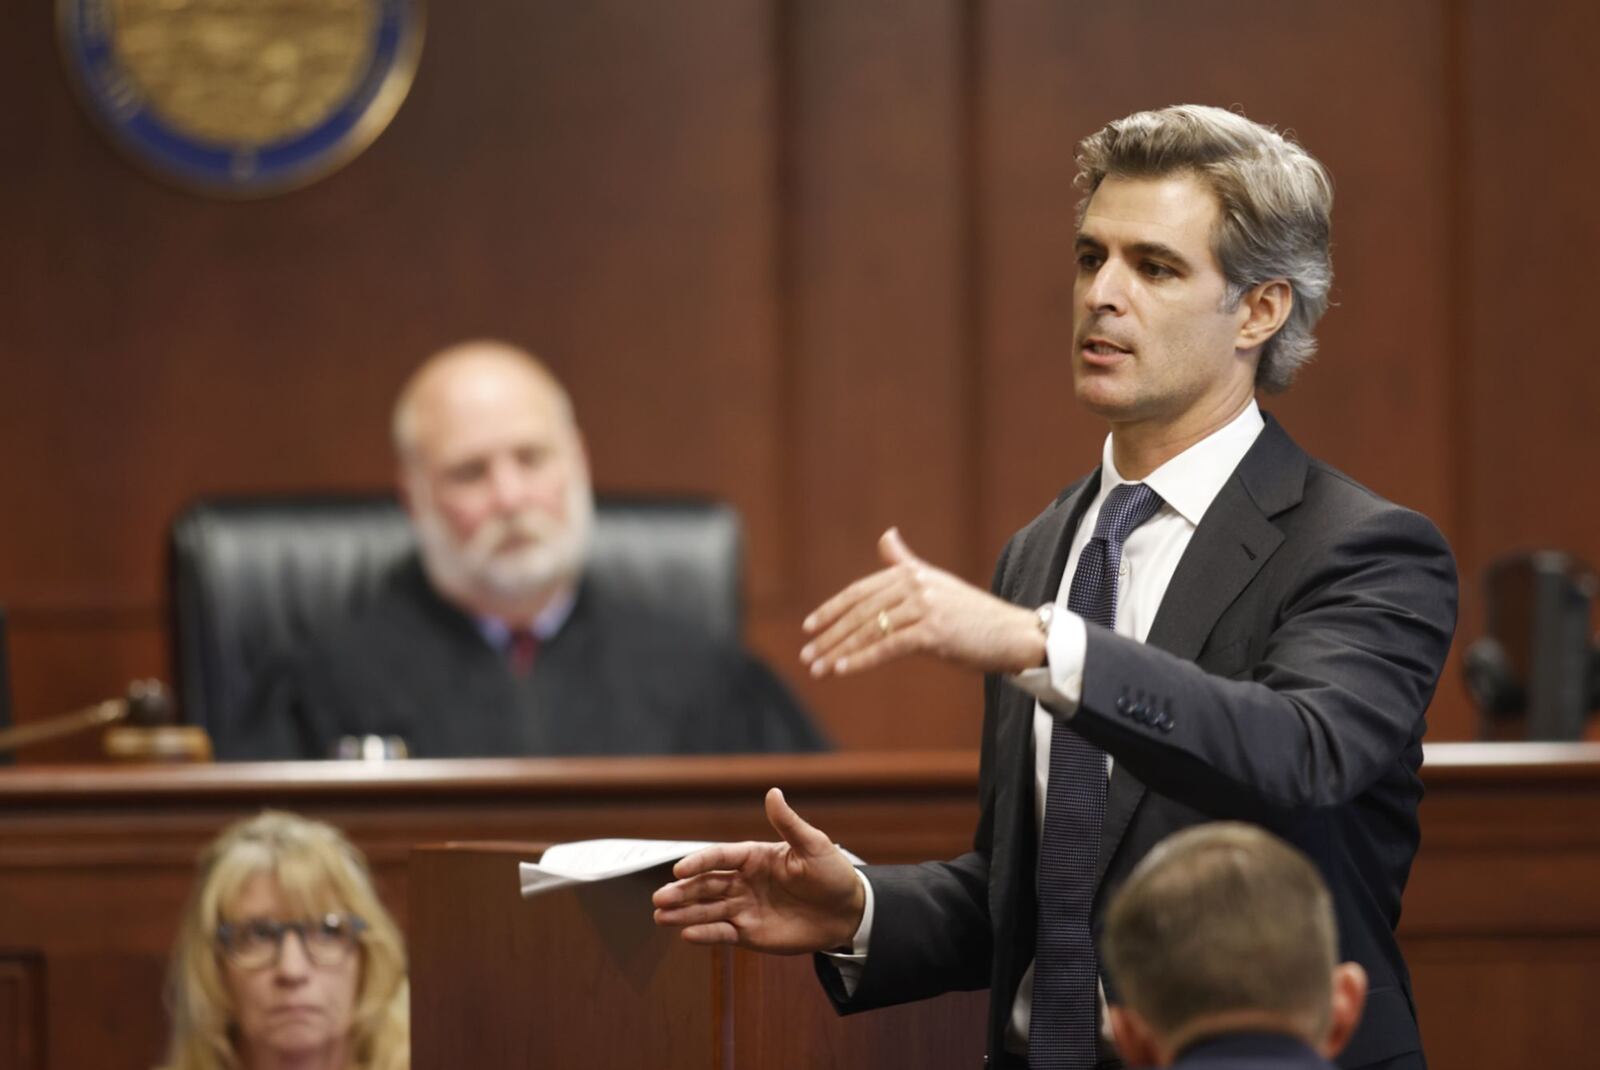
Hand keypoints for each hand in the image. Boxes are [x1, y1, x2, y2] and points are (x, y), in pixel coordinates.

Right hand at [652, 787, 864, 953]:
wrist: (847, 912)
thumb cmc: (832, 873)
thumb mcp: (812, 845)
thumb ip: (789, 823)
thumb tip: (773, 792)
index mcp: (755, 856)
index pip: (720, 857)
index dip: (699, 862)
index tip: (678, 869)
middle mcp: (744, 881)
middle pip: (706, 885)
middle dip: (682, 891)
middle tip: (659, 898)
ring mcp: (745, 907)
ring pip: (707, 909)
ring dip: (684, 912)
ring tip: (660, 916)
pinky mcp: (750, 933)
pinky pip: (722, 932)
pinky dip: (705, 934)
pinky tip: (686, 934)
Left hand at [799, 527, 1044, 677]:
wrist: (1013, 635)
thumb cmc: (973, 615)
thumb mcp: (936, 584)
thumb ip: (906, 562)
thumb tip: (886, 536)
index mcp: (911, 573)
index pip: (860, 591)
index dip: (832, 609)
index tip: (809, 627)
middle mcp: (915, 584)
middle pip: (860, 612)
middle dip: (830, 635)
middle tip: (806, 655)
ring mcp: (925, 606)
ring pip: (870, 630)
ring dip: (839, 651)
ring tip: (817, 668)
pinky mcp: (934, 631)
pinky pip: (887, 647)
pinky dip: (861, 659)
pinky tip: (841, 670)